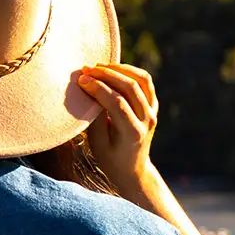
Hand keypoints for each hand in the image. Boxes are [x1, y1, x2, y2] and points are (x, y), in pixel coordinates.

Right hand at [77, 63, 157, 196]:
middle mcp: (147, 119)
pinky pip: (145, 81)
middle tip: (86, 70)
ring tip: (98, 67)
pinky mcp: (153, 105)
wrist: (131, 168)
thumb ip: (95, 117)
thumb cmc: (109, 158)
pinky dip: (130, 71)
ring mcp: (153, 111)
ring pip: (141, 80)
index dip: (98, 88)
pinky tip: (112, 70)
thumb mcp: (97, 142)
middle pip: (130, 87)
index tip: (81, 80)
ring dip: (119, 69)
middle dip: (106, 74)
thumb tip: (88, 90)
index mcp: (133, 132)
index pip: (117, 102)